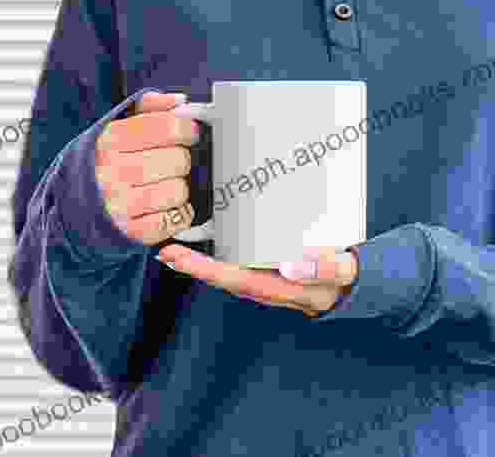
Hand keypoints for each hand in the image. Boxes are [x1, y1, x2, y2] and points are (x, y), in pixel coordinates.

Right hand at [95, 92, 200, 244]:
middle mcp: (112, 173)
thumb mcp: (113, 128)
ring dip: (179, 189)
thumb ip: (147, 108)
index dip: (186, 129)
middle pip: (179, 160)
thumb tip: (178, 102)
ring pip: (180, 191)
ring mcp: (121, 206)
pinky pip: (177, 219)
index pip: (168, 127)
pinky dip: (178, 213)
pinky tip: (163, 206)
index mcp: (109, 141)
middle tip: (169, 163)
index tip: (187, 132)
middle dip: (181, 160)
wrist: (73, 208)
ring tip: (162, 185)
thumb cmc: (102, 163)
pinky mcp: (132, 233)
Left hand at [156, 245, 358, 315]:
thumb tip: (291, 265)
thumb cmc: (356, 276)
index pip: (238, 279)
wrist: (367, 283)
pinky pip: (242, 265)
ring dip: (203, 262)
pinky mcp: (274, 270)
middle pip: (226, 278)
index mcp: (286, 290)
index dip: (206, 270)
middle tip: (166, 251)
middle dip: (194, 266)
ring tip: (176, 248)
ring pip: (231, 273)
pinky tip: (208, 244)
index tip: (178, 257)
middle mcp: (273, 288)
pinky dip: (220, 256)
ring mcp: (272, 281)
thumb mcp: (348, 271)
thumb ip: (327, 267)